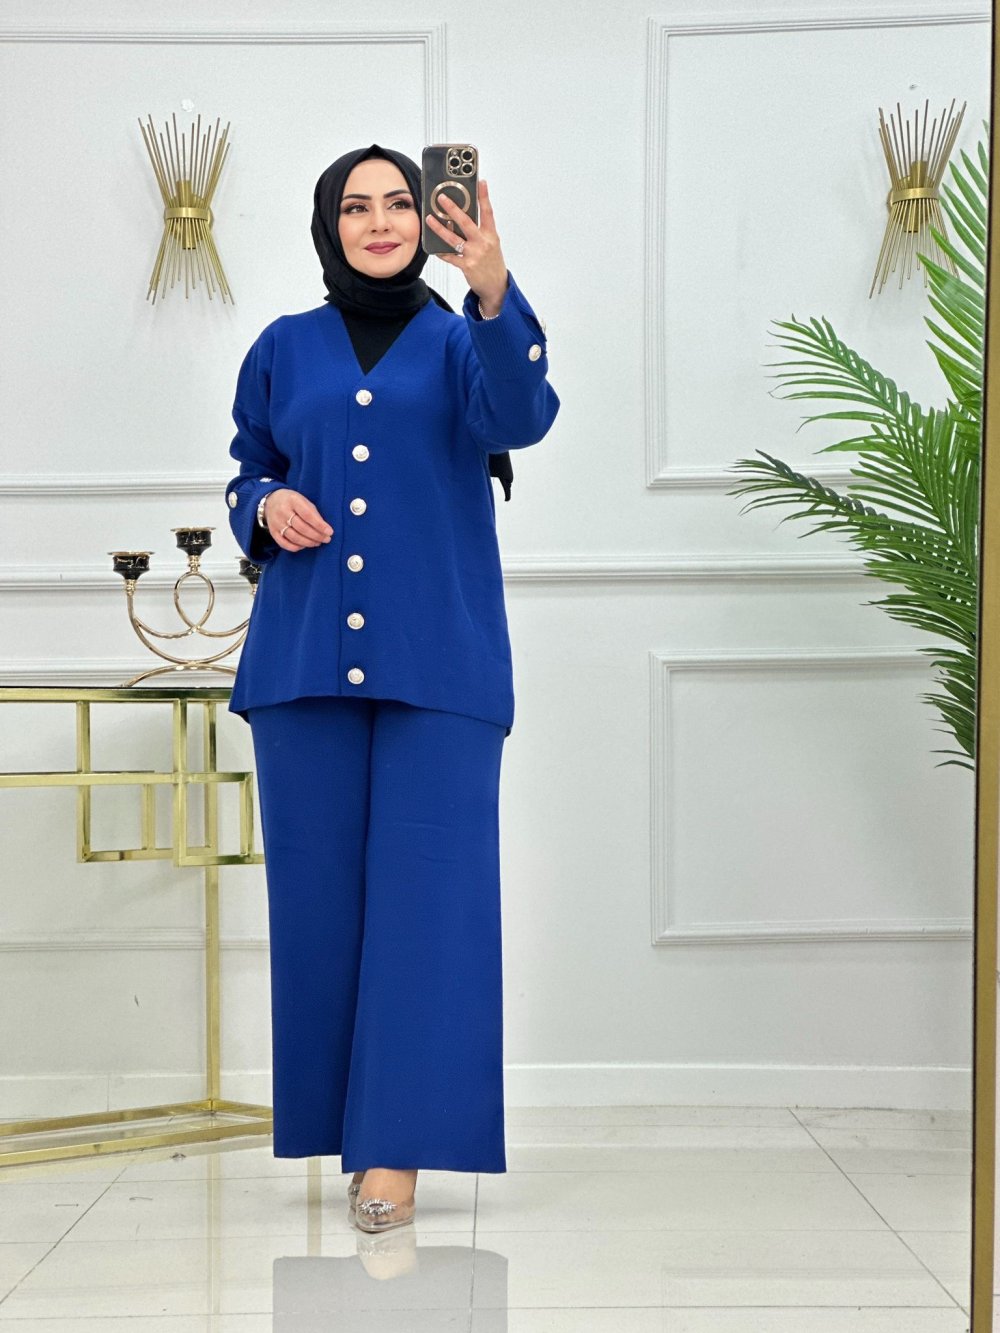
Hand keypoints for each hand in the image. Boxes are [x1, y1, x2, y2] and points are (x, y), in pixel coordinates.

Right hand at [263, 488, 333, 551]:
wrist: (271, 501)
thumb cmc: (292, 502)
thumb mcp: (303, 500)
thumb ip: (313, 513)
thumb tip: (324, 529)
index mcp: (293, 500)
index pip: (308, 515)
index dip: (319, 525)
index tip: (330, 532)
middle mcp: (283, 512)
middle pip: (302, 528)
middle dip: (317, 536)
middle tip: (326, 539)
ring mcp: (276, 523)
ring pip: (294, 537)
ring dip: (309, 542)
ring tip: (318, 542)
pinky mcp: (273, 532)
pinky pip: (284, 544)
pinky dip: (296, 547)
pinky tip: (304, 545)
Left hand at [425, 179, 508, 312]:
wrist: (496, 286)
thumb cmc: (492, 263)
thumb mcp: (491, 244)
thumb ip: (480, 231)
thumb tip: (462, 218)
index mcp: (491, 235)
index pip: (488, 212)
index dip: (484, 196)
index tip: (481, 182)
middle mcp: (483, 243)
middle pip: (466, 222)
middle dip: (453, 209)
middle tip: (442, 198)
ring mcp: (474, 254)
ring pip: (453, 238)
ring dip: (439, 228)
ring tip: (429, 219)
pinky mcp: (466, 266)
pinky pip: (450, 257)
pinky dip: (441, 252)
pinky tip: (434, 248)